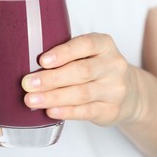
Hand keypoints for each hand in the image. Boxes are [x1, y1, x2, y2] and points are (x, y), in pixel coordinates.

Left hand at [22, 33, 142, 125]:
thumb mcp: (87, 53)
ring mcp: (115, 89)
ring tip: (31, 100)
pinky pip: (86, 112)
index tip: (42, 60)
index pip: (86, 45)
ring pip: (82, 93)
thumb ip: (65, 54)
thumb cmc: (96, 68)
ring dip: (53, 97)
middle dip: (51, 78)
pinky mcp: (111, 110)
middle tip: (28, 83)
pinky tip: (50, 111)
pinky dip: (66, 112)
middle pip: (81, 71)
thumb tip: (28, 64)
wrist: (128, 92)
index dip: (63, 52)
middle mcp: (113, 65)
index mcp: (104, 45)